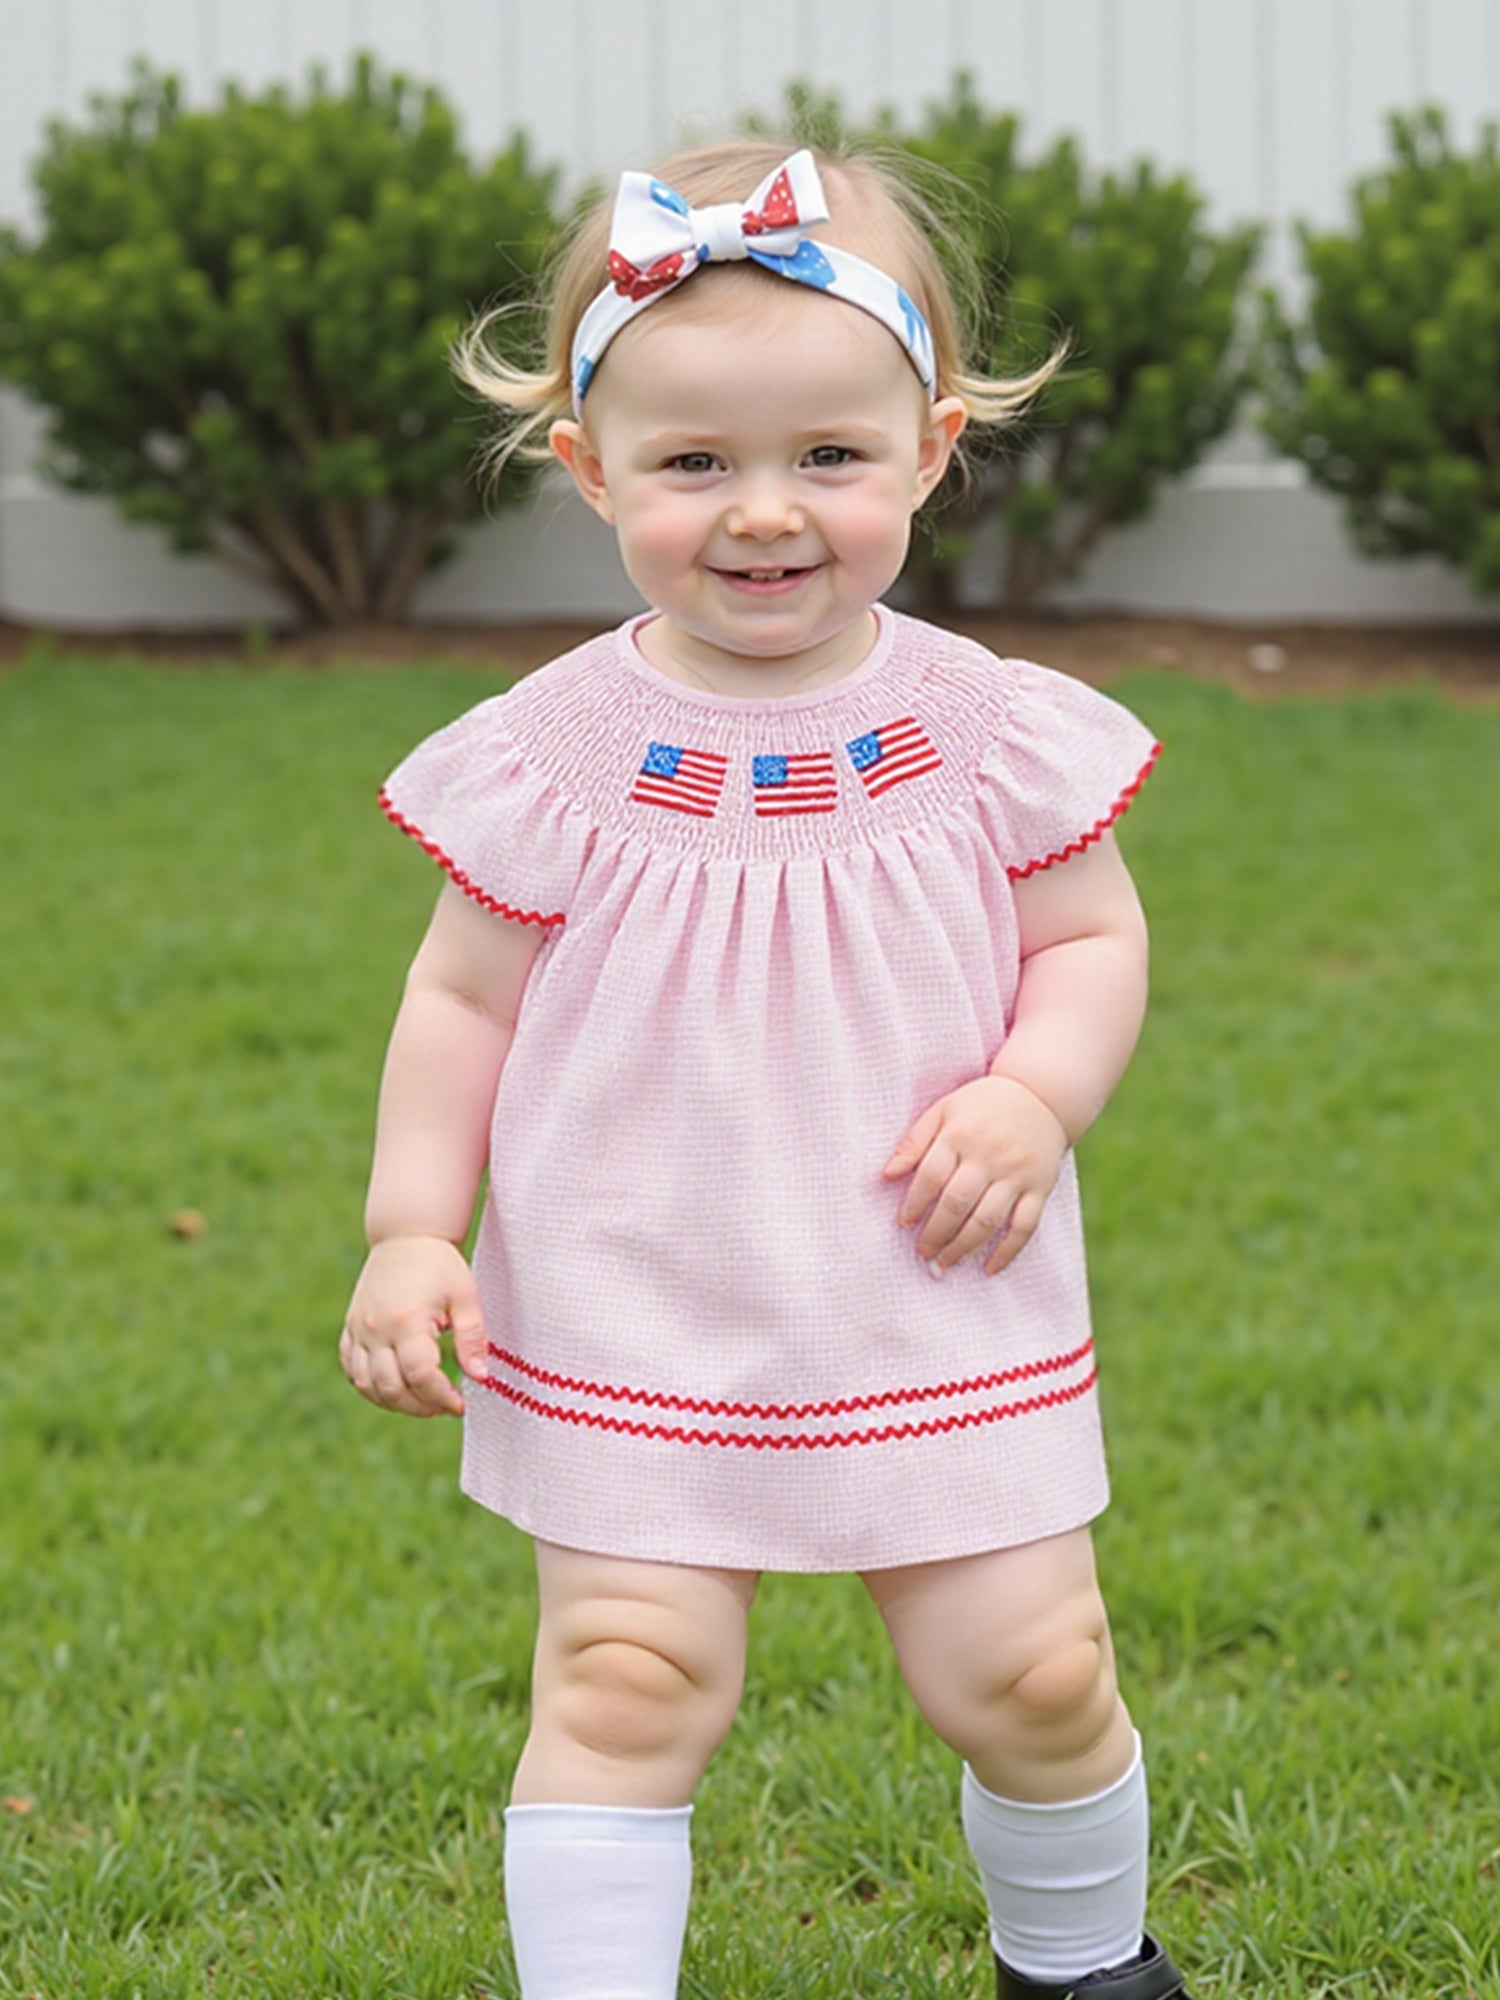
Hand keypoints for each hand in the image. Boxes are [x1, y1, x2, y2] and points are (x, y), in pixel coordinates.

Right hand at [339, 1235, 487, 1416]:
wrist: (405, 1236)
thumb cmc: (439, 1264)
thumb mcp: (466, 1297)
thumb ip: (473, 1338)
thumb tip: (481, 1378)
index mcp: (406, 1319)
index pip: (420, 1375)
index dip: (441, 1398)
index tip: (460, 1405)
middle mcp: (376, 1328)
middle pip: (391, 1388)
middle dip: (420, 1407)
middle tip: (443, 1407)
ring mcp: (358, 1329)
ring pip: (366, 1385)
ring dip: (394, 1403)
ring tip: (422, 1402)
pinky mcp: (350, 1328)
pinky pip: (351, 1369)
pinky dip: (369, 1386)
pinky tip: (394, 1387)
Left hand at [882, 1076, 1067, 1275]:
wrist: (1041, 1094)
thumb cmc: (983, 1105)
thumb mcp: (944, 1109)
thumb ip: (915, 1141)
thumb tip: (886, 1174)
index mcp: (960, 1134)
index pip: (931, 1176)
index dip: (914, 1204)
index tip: (904, 1223)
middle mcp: (989, 1155)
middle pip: (957, 1202)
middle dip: (936, 1233)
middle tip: (923, 1253)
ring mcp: (1017, 1174)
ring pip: (987, 1220)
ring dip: (963, 1246)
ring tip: (945, 1262)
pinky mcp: (1040, 1188)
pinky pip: (1025, 1226)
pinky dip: (1008, 1251)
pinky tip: (989, 1267)